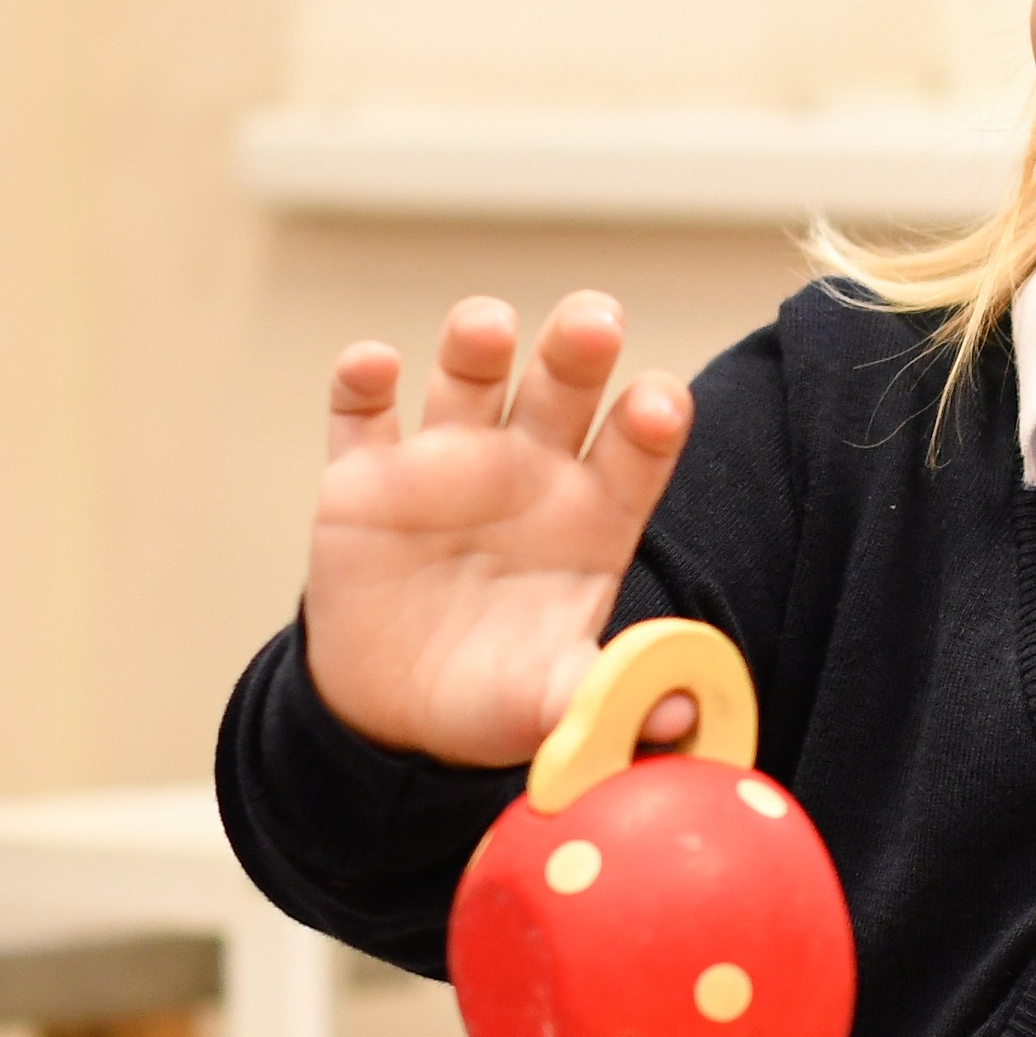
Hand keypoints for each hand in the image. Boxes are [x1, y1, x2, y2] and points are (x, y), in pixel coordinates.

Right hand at [303, 294, 694, 767]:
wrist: (396, 715)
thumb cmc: (498, 695)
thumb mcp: (555, 705)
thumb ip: (610, 695)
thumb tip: (674, 716)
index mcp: (594, 513)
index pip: (636, 449)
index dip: (650, 421)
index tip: (658, 403)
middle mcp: (529, 470)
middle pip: (563, 386)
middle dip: (577, 348)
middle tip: (595, 320)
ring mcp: (447, 463)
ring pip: (468, 377)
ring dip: (476, 343)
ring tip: (487, 327)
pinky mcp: (366, 478)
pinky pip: (361, 415)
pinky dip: (362, 382)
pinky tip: (372, 368)